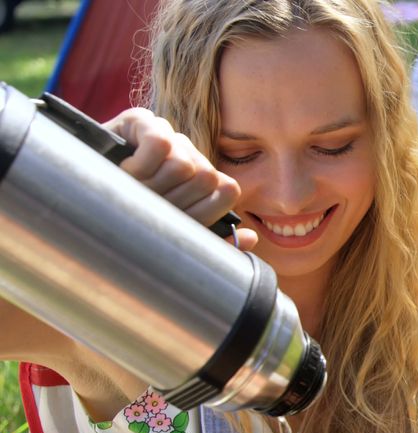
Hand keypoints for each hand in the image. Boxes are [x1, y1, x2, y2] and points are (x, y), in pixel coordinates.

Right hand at [105, 108, 257, 250]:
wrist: (78, 192)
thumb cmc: (126, 213)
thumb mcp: (167, 230)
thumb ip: (210, 238)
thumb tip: (250, 238)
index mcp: (200, 178)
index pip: (227, 190)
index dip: (202, 212)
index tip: (173, 220)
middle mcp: (188, 152)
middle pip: (207, 178)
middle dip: (173, 201)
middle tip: (146, 204)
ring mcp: (167, 134)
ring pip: (186, 164)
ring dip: (153, 184)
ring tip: (133, 187)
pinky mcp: (141, 120)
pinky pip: (160, 144)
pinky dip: (141, 165)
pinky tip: (125, 169)